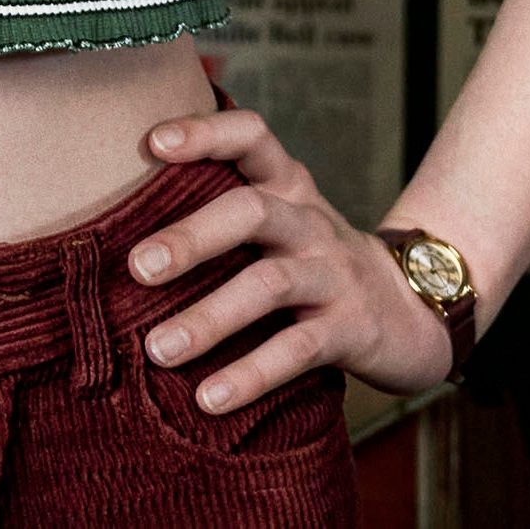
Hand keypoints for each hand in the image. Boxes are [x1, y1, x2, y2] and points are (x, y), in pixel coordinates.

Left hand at [121, 104, 460, 409]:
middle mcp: (311, 221)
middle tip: (137, 266)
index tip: (151, 142)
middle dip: (192, 235)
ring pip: (270, 283)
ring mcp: (334, 273)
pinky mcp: (351, 328)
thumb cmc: (317, 265)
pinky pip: (298, 348)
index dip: (205, 132)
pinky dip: (251, 373)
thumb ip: (222, 217)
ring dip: (210, 316)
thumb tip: (115, 239)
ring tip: (157, 349)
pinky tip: (210, 397)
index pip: (252, 137)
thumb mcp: (281, 225)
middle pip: (252, 210)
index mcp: (289, 188)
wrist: (414, 312)